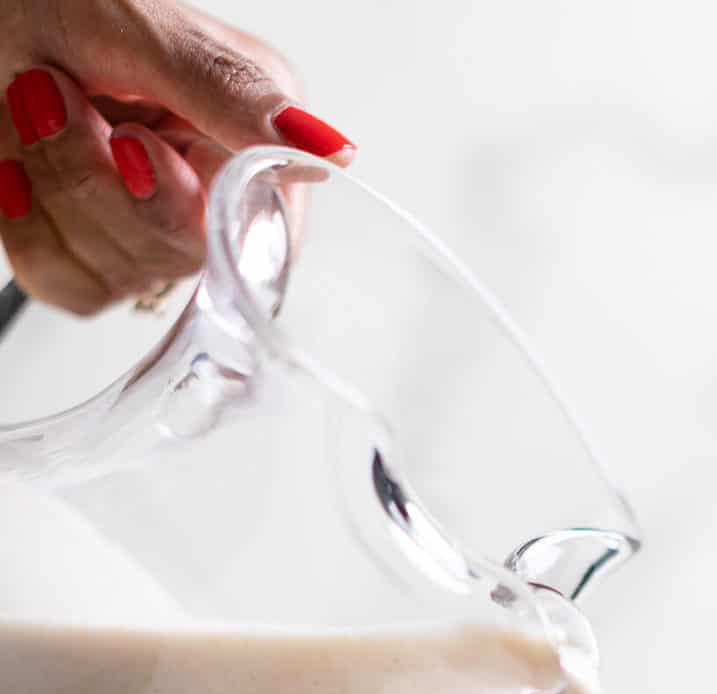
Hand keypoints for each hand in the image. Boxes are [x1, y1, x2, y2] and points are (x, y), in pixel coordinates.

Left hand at [0, 0, 353, 314]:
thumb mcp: (147, 28)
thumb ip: (232, 94)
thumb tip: (329, 149)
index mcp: (246, 138)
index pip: (262, 240)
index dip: (193, 210)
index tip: (136, 145)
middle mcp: (205, 193)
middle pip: (180, 261)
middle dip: (101, 181)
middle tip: (61, 95)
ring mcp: (148, 235)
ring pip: (119, 276)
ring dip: (56, 185)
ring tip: (36, 105)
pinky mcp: (92, 261)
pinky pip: (69, 286)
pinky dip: (29, 224)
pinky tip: (21, 165)